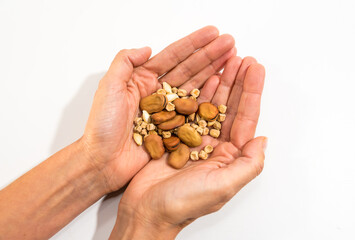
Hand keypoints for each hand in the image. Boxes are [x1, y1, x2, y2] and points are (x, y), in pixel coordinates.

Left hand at [80, 26, 235, 191]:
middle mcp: (157, 93)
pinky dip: (208, 99)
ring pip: (194, 87)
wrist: (103, 161)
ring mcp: (168, 110)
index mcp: (142, 79)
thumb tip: (147, 48)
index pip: (172, 57)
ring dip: (213, 72)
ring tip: (231, 60)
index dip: (193, 44)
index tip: (212, 33)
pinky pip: (194, 111)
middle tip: (229, 43)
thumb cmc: (102, 127)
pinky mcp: (174, 128)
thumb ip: (125, 63)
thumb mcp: (108, 88)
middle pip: (188, 69)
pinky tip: (221, 87)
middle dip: (209, 55)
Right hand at [110, 56, 265, 238]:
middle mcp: (215, 146)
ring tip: (225, 61)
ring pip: (210, 105)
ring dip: (219, 83)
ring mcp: (195, 140)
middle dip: (237, 82)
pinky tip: (203, 79)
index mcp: (229, 157)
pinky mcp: (176, 136)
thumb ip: (248, 164)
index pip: (245, 118)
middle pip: (230, 107)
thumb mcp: (223, 186)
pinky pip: (189, 109)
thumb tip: (263, 140)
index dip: (251, 92)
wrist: (147, 210)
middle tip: (242, 58)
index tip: (255, 69)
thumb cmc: (183, 204)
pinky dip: (196, 93)